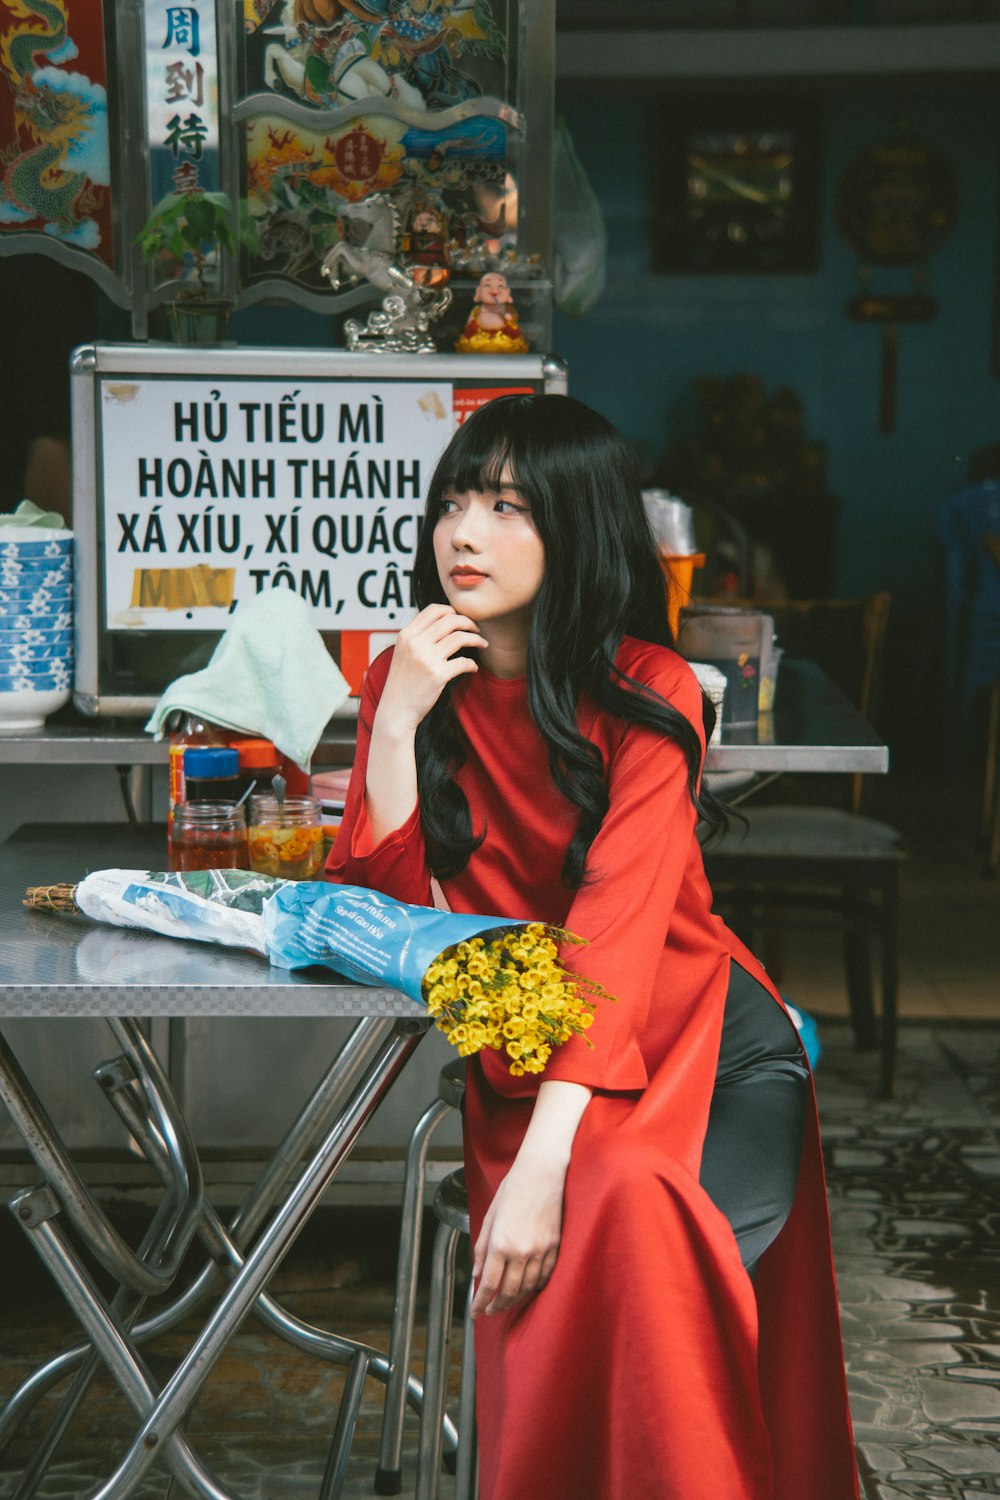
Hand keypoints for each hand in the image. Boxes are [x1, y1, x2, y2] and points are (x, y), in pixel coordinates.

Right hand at [378, 604, 488, 734]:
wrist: (396, 710)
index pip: (433, 609)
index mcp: (406, 635)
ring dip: (477, 639)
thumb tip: (443, 622)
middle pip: (450, 620)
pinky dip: (472, 664)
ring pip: (460, 638)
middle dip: (469, 622)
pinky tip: (473, 668)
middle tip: (476, 629)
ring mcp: (427, 659)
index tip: (461, 619)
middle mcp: (415, 643)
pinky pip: (464, 662)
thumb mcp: (403, 653)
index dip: (451, 610)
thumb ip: (418, 637)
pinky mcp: (438, 675)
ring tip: (482, 644)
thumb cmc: (402, 683)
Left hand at [470, 1154, 565, 1318]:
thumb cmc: (513, 1188)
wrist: (542, 1173)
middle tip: (489, 1311)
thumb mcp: (490, 1216)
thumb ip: (482, 1247)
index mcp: (501, 1243)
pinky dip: (533, 1288)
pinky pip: (544, 1276)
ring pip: (528, 1288)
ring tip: (505, 1303)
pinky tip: (526, 1289)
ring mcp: (541, 1250)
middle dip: (497, 1306)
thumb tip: (477, 1272)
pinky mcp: (555, 1247)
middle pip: (509, 1292)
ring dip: (514, 1300)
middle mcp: (522, 1251)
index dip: (480, 1302)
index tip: (475, 1312)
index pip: (489, 1284)